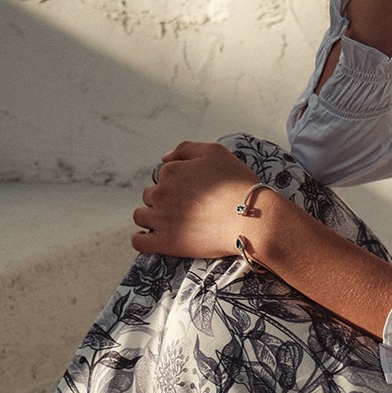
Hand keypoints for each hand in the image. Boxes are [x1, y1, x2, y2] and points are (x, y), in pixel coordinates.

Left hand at [132, 141, 263, 258]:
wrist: (251, 218)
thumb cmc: (238, 184)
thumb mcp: (215, 152)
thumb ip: (186, 149)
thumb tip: (164, 157)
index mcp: (171, 171)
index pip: (162, 176)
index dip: (177, 183)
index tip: (193, 193)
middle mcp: (161, 193)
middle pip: (150, 195)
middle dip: (163, 200)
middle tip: (186, 209)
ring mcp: (161, 219)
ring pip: (141, 216)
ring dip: (151, 217)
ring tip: (172, 223)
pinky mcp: (166, 243)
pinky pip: (139, 242)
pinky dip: (142, 240)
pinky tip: (152, 239)